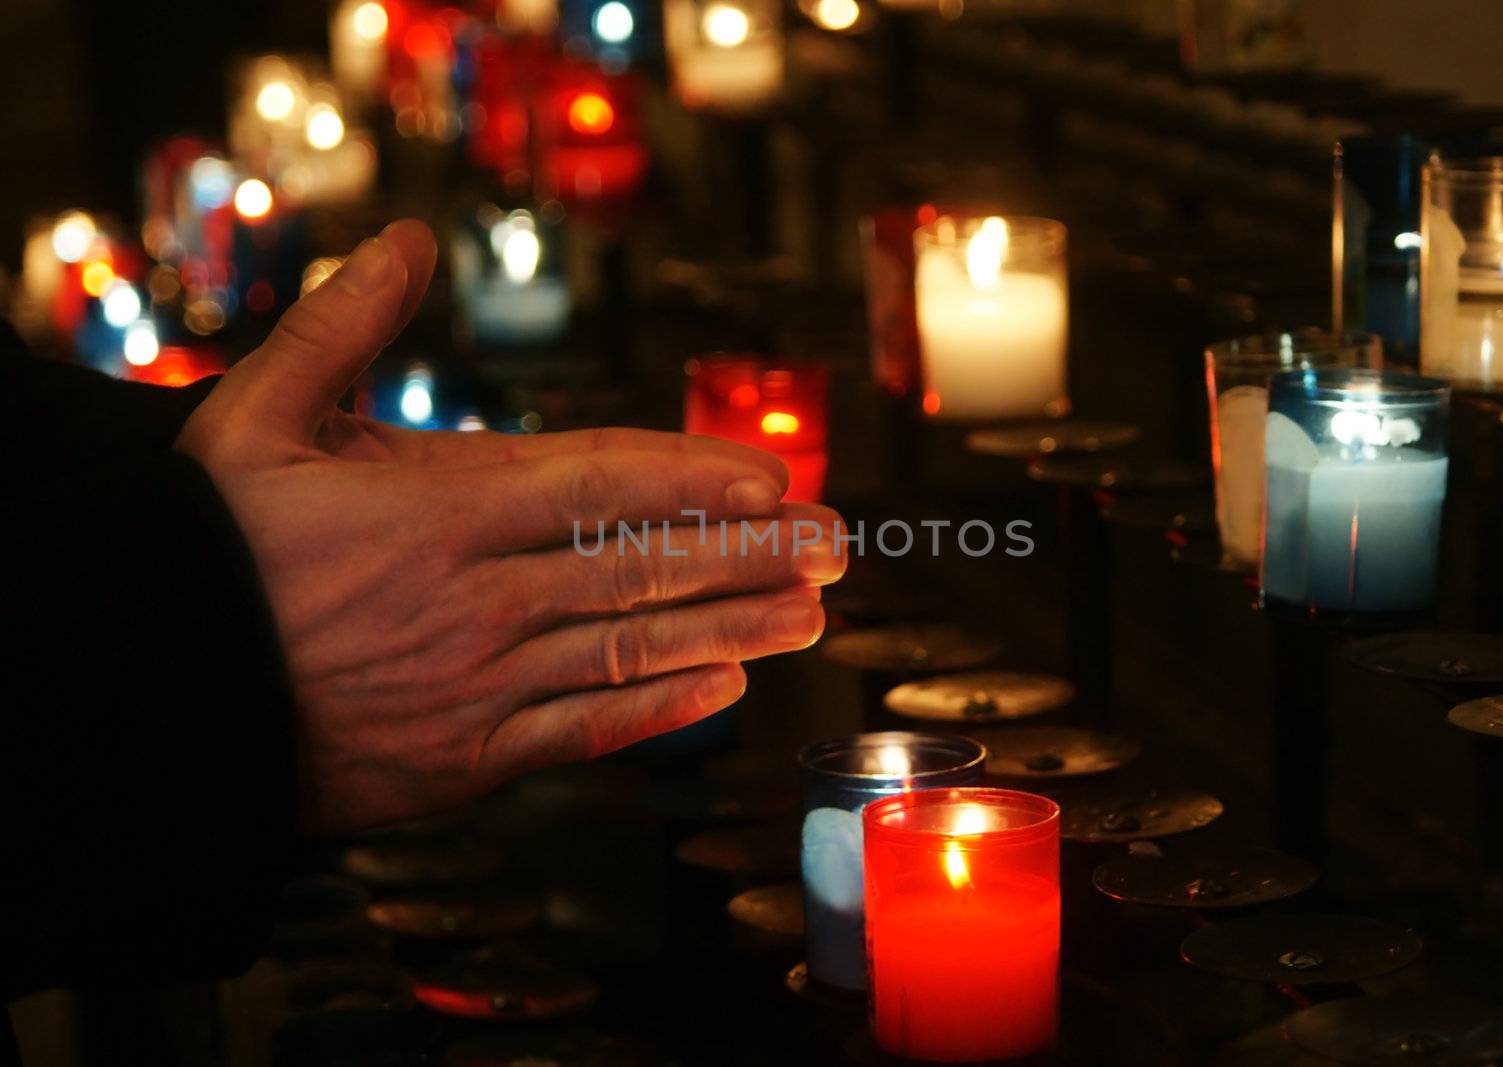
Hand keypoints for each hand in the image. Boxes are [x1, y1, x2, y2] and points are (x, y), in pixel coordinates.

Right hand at [177, 221, 846, 833]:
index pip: (602, 484)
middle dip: (749, 552)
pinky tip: (721, 693)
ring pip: (631, 651)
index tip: (773, 477)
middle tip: (835, 543)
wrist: (148, 696)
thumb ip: (341, 329)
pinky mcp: (464, 760)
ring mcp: (478, 686)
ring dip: (732, 628)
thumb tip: (406, 242)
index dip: (697, 478)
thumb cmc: (204, 552)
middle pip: (643, 568)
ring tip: (811, 615)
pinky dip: (656, 713)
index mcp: (439, 510)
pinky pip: (582, 734)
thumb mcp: (252, 418)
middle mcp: (479, 599)